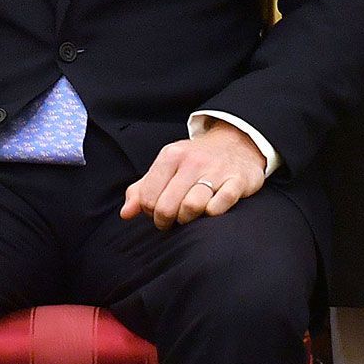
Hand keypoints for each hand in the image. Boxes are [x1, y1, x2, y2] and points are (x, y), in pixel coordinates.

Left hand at [121, 123, 266, 228]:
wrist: (237, 143)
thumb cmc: (195, 162)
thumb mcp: (166, 167)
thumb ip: (142, 189)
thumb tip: (125, 214)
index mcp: (171, 155)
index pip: (147, 197)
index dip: (149, 212)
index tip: (157, 211)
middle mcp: (192, 161)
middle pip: (166, 206)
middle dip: (165, 220)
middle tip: (171, 220)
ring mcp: (216, 171)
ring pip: (192, 207)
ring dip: (187, 218)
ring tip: (189, 215)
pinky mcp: (237, 181)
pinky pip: (220, 204)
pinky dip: (213, 212)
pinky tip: (210, 210)